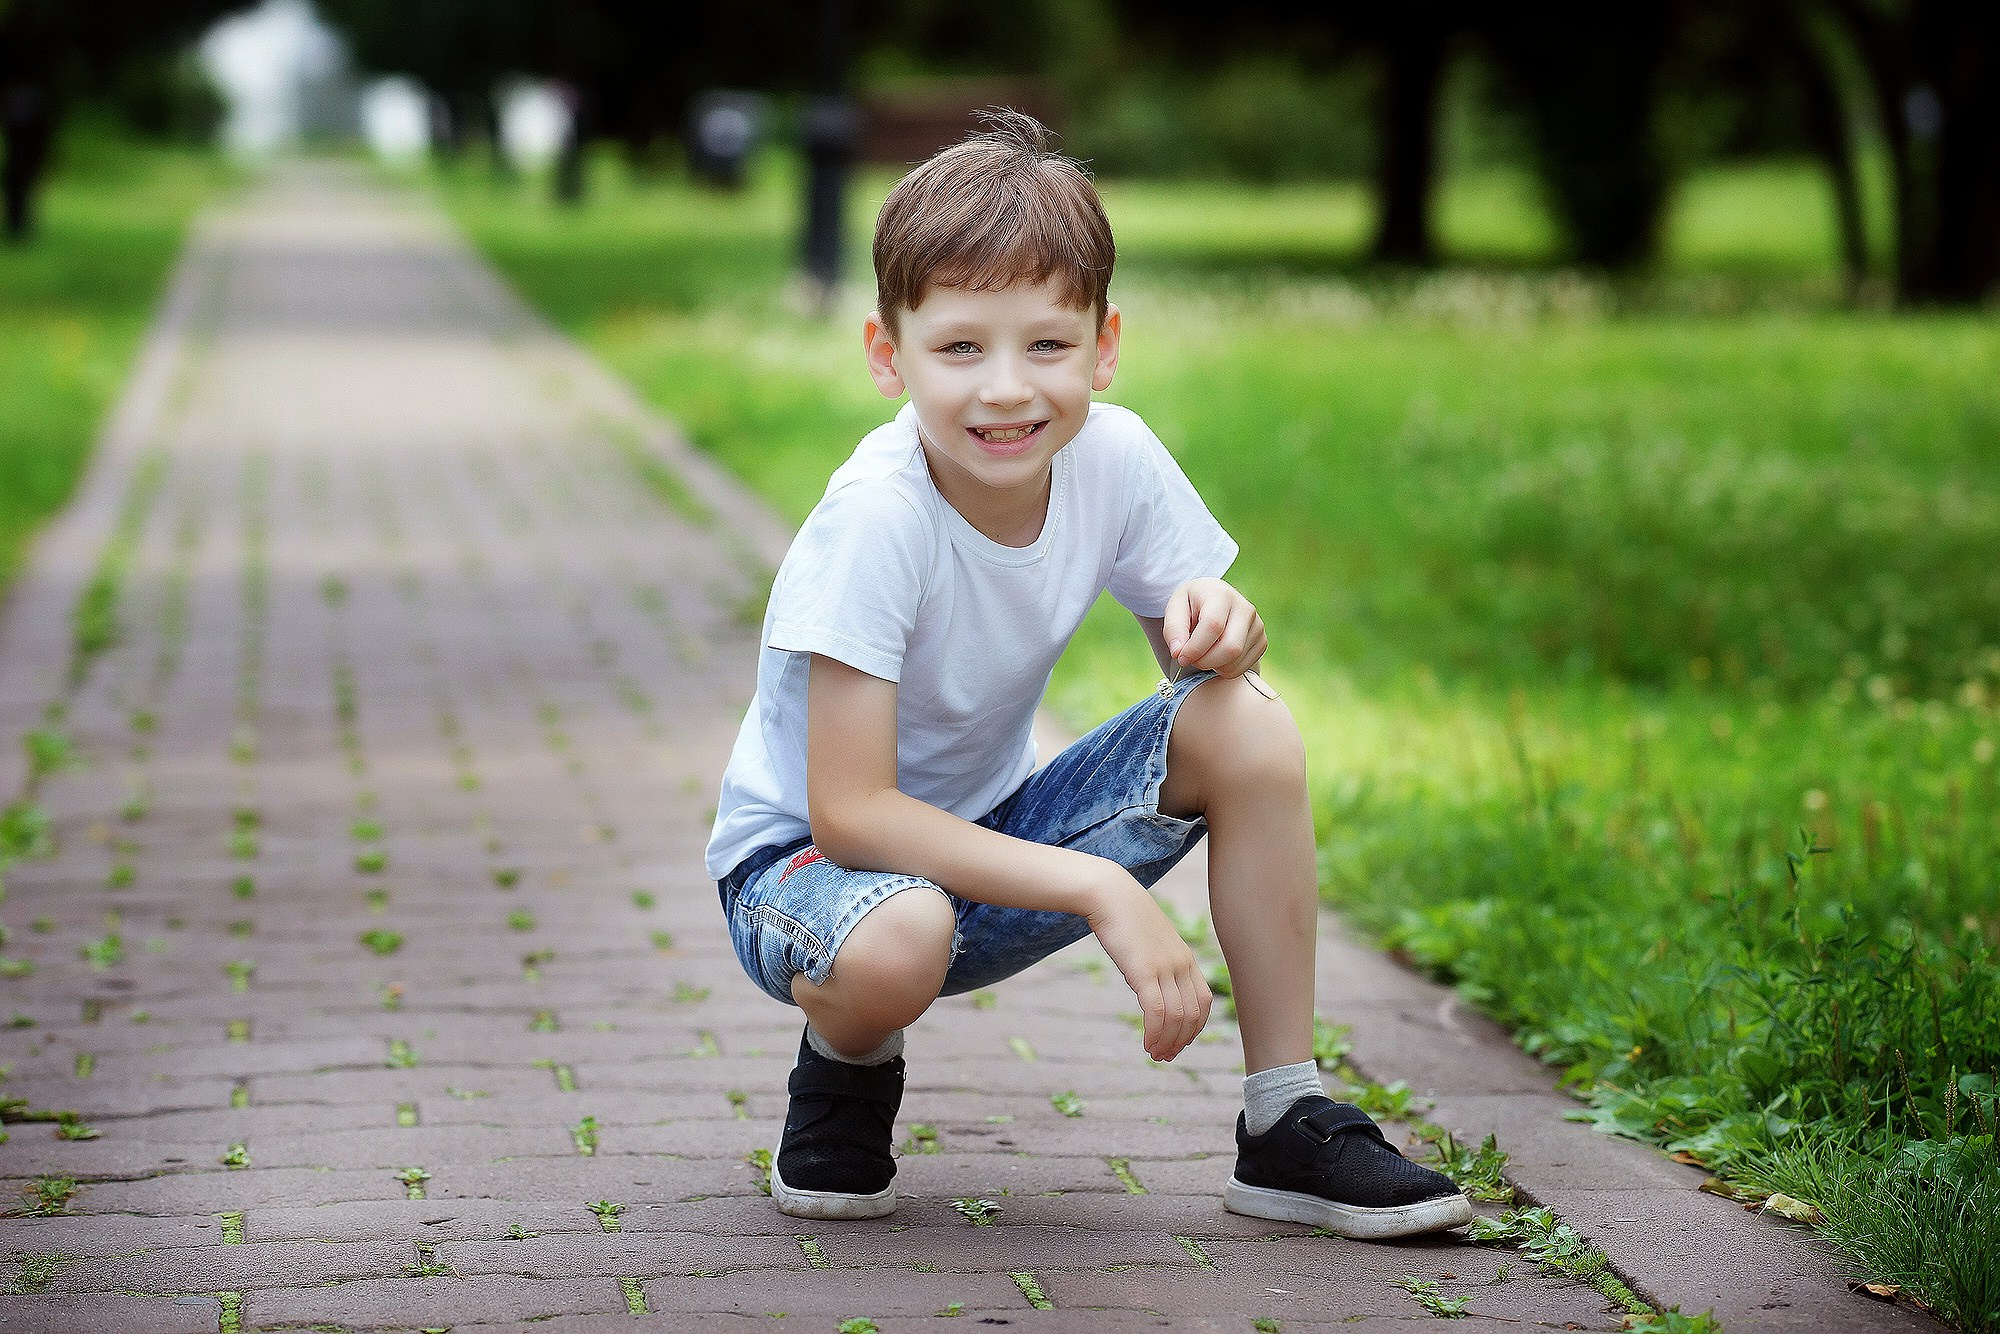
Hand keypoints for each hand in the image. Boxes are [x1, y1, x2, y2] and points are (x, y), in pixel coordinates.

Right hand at [1083, 867, 1211, 1060]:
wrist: (1110, 895)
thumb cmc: (1125, 916)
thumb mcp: (1149, 940)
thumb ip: (1156, 960)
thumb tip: (1149, 981)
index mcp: (1185, 957)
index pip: (1203, 1001)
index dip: (1195, 1027)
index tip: (1179, 1041)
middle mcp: (1181, 964)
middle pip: (1193, 1014)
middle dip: (1182, 1040)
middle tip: (1166, 1056)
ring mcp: (1165, 967)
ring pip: (1177, 1017)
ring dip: (1168, 1042)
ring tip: (1155, 1054)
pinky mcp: (1144, 971)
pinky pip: (1157, 1012)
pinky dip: (1155, 1033)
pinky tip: (1147, 1043)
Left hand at [1164, 578, 1265, 678]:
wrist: (1215, 599)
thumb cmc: (1193, 604)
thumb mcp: (1175, 608)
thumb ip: (1173, 629)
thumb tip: (1179, 653)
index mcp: (1222, 595)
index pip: (1213, 626)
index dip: (1195, 647)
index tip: (1181, 656)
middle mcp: (1245, 609)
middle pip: (1230, 648)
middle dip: (1205, 661)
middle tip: (1191, 659)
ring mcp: (1257, 626)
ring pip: (1235, 662)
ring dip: (1213, 666)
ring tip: (1203, 653)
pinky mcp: (1262, 642)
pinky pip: (1242, 668)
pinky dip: (1224, 669)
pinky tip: (1216, 655)